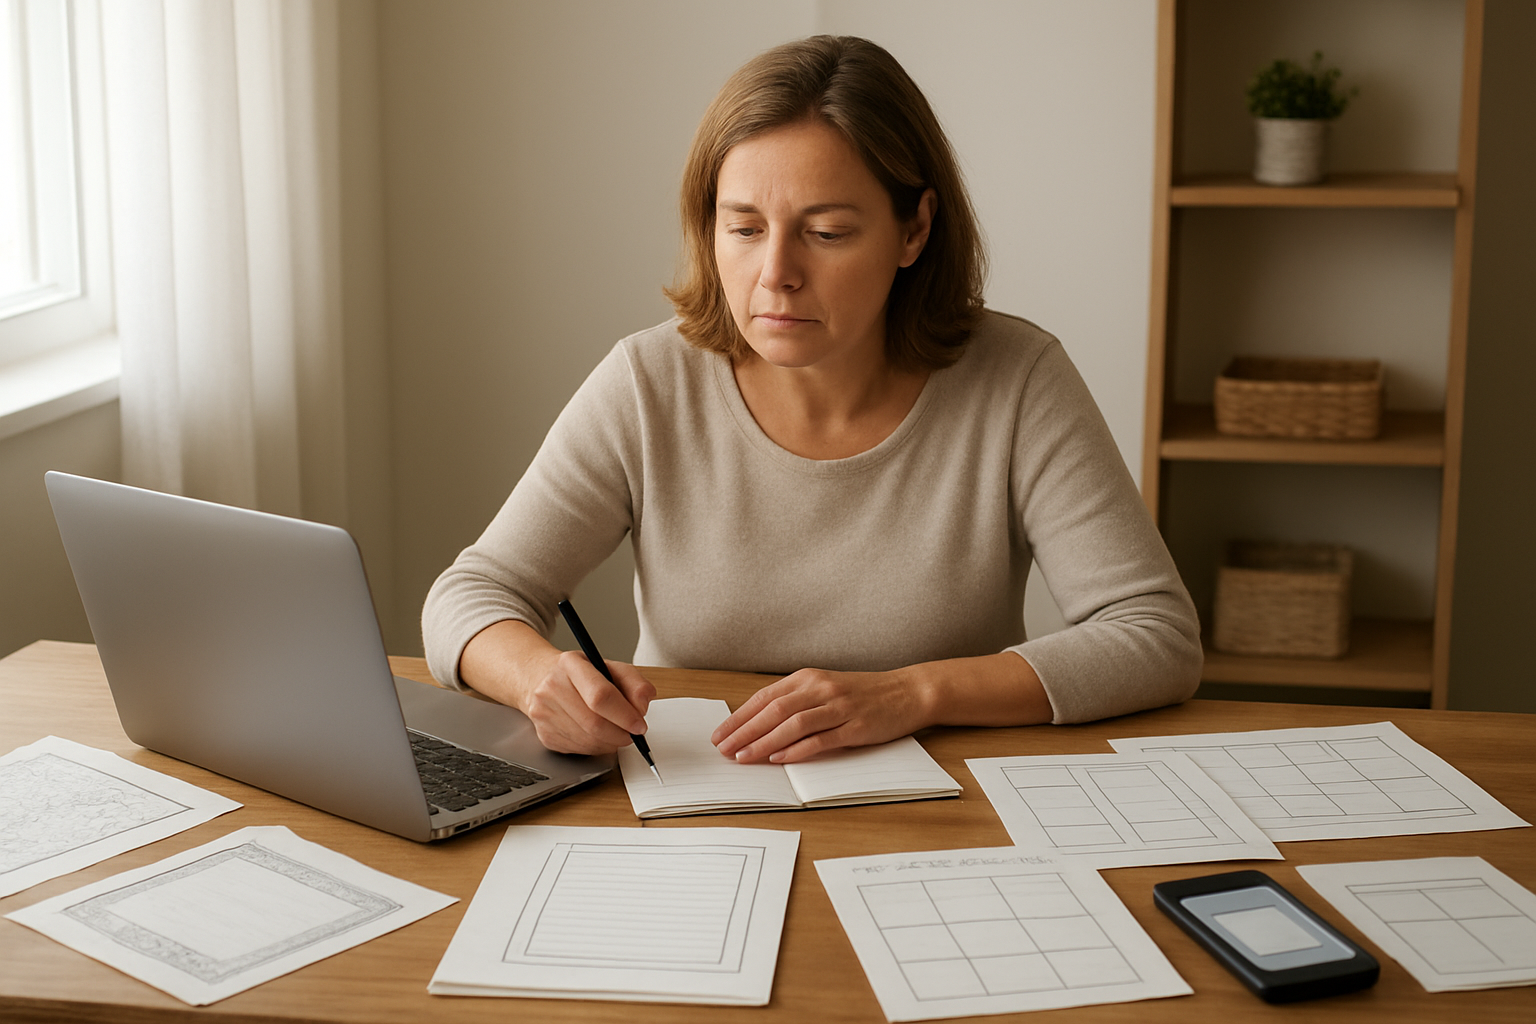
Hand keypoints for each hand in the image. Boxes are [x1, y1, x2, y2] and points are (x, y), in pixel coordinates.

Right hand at [518, 650, 655, 754]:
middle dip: (621, 734)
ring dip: (611, 743)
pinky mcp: (544, 734)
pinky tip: (599, 735)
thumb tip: (642, 706)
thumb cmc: (580, 674)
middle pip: (594, 724)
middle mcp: (552, 688)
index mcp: (571, 665)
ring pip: (588, 741)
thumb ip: (634, 682)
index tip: (639, 724)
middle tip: (633, 733)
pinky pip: (579, 750)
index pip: (600, 695)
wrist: (540, 678)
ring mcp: (544, 713)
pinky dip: (597, 747)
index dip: (625, 715)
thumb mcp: (610, 667)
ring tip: (617, 732)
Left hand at [710, 667, 933, 764]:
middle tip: (723, 749)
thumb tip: (759, 724)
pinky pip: (820, 739)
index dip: (740, 716)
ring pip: (792, 724)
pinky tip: (779, 759)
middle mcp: (820, 688)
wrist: (907, 692)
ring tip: (743, 757)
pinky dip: (797, 750)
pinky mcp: (854, 727)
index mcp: (809, 677)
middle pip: (773, 710)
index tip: (721, 734)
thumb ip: (796, 701)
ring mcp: (838, 707)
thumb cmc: (863, 694)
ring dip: (764, 742)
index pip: (765, 697)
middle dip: (744, 731)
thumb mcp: (825, 689)